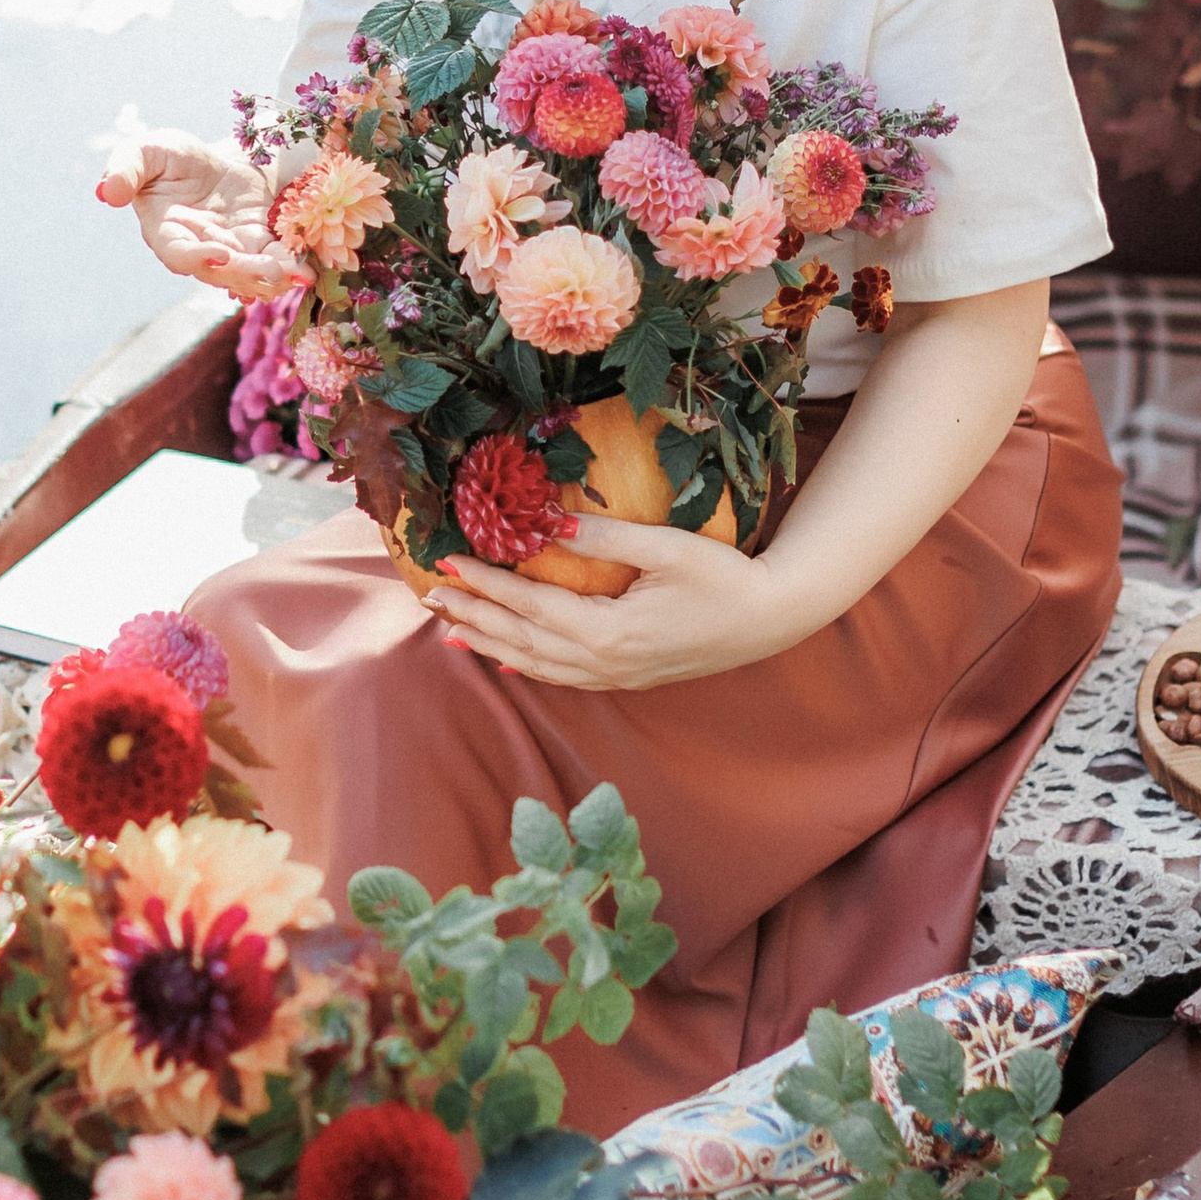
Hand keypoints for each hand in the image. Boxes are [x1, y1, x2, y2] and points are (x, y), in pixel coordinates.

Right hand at [95, 132, 294, 301]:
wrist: (210, 159)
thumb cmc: (169, 156)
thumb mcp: (145, 150)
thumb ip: (126, 169)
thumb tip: (107, 191)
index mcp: (166, 232)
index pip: (178, 254)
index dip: (197, 258)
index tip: (221, 254)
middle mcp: (198, 250)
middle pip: (219, 272)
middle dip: (245, 273)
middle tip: (271, 271)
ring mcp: (230, 251)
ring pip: (248, 274)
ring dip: (271, 278)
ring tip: (295, 275)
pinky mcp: (257, 244)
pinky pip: (272, 260)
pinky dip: (289, 266)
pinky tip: (305, 269)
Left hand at [425, 517, 810, 691]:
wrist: (770, 621)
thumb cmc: (724, 578)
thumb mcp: (667, 548)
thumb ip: (605, 537)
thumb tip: (549, 521)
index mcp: (608, 632)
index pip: (529, 606)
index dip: (486, 585)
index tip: (449, 564)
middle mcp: (603, 663)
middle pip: (521, 641)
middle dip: (473, 616)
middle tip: (430, 596)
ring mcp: (614, 676)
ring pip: (535, 665)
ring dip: (491, 645)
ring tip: (451, 629)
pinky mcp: (626, 678)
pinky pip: (562, 677)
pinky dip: (526, 667)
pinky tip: (507, 662)